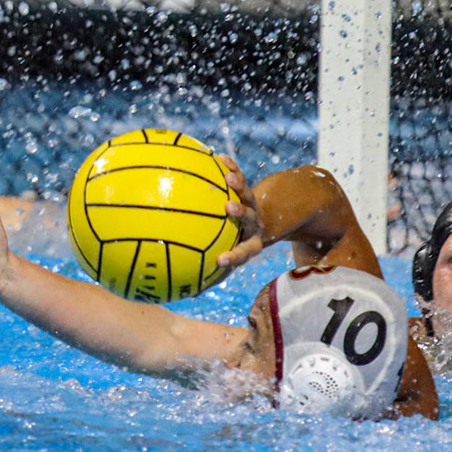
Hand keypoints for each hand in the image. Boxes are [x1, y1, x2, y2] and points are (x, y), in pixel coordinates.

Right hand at [213, 155, 265, 271]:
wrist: (263, 224)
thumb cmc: (236, 246)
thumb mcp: (229, 260)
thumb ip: (211, 274)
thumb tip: (189, 295)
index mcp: (250, 245)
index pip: (242, 253)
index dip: (232, 256)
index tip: (219, 260)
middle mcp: (253, 225)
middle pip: (249, 219)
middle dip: (240, 213)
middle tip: (228, 207)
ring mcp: (252, 207)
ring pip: (248, 195)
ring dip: (238, 185)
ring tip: (227, 176)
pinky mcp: (248, 191)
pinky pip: (240, 177)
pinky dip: (232, 167)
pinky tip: (220, 156)